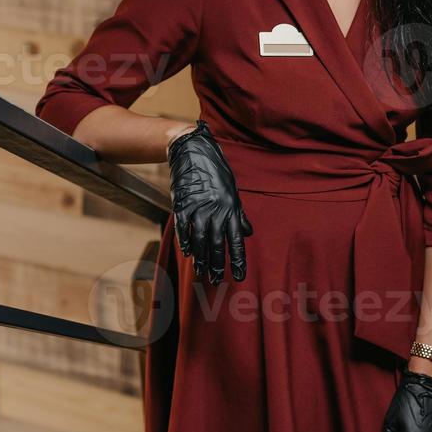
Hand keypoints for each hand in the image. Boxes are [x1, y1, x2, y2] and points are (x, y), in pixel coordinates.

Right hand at [167, 119, 252, 283]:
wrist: (194, 152)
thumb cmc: (216, 172)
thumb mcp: (233, 191)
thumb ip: (239, 214)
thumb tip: (248, 232)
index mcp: (231, 208)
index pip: (236, 240)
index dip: (238, 259)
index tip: (240, 275)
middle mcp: (216, 210)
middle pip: (217, 244)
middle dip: (218, 264)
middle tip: (217, 280)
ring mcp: (199, 208)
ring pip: (200, 240)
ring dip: (201, 258)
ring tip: (202, 272)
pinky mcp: (183, 204)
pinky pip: (184, 228)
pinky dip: (185, 242)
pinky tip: (187, 253)